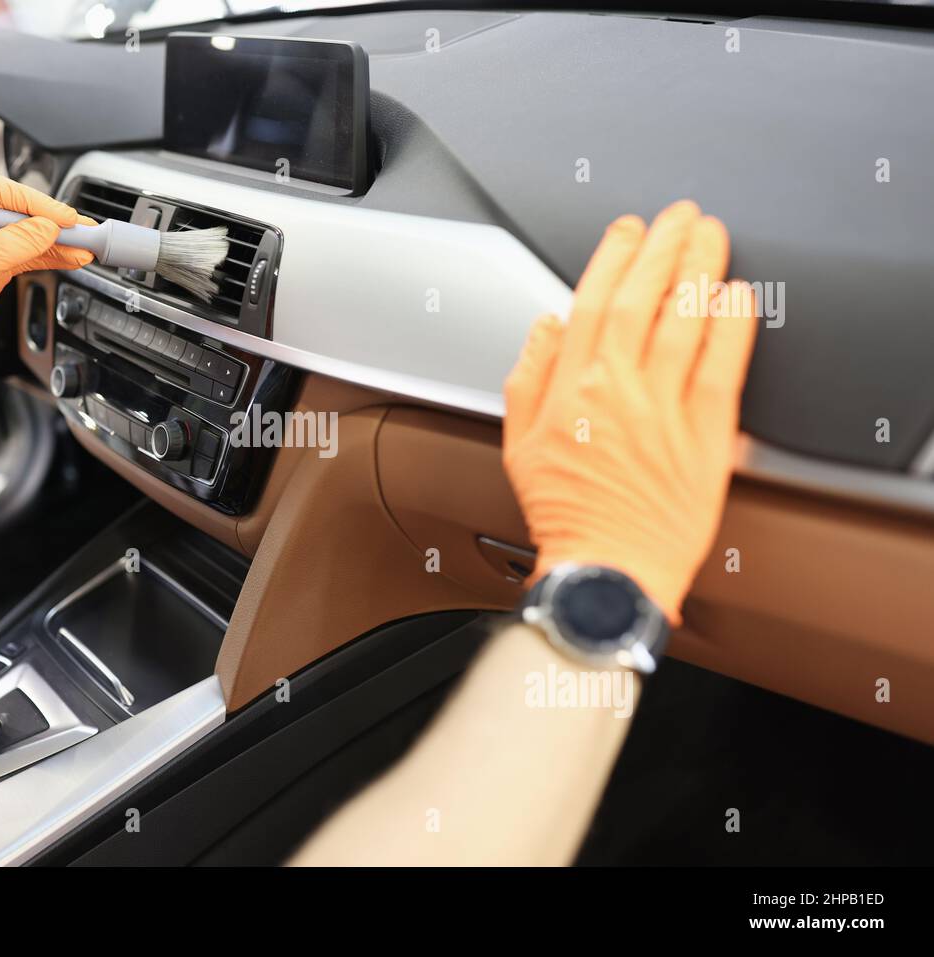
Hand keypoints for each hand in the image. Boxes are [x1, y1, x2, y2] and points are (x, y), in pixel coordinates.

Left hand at [0, 177, 95, 397]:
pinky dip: (50, 257)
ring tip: (84, 247)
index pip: (1, 194)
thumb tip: (45, 229)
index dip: (36, 204)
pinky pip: (27, 255)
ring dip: (57, 241)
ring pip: (28, 235)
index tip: (63, 218)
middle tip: (82, 231)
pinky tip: (69, 257)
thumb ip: (8, 247)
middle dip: (52, 222)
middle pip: (18, 213)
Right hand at [502, 200, 757, 623]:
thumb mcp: (519, 442)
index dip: (614, 257)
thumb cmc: (567, 513)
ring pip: (685, 321)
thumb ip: (530, 376)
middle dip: (663, 247)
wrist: (608, 568)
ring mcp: (665, 410)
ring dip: (700, 269)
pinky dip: (732, 326)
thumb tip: (545, 327)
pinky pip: (724, 366)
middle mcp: (618, 390)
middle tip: (679, 217)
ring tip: (711, 237)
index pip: (592, 302)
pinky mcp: (707, 435)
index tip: (628, 232)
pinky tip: (739, 296)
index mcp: (570, 388)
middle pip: (642, 298)